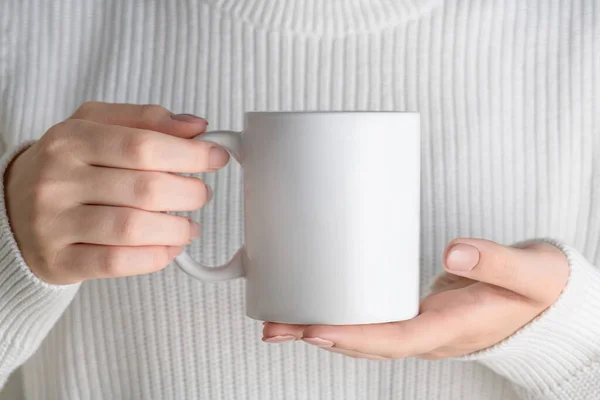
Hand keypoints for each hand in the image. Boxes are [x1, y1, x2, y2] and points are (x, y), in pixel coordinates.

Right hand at [5, 102, 228, 284]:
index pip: (143, 145)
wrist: (12, 208)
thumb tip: (195, 127)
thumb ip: (145, 120)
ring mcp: (54, 224)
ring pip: (134, 228)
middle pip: (145, 189)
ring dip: (177, 229)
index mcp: (70, 139)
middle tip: (200, 194)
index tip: (217, 157)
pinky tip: (169, 248)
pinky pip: (117, 262)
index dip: (190, 153)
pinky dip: (155, 257)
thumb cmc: (68, 165)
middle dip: (189, 193)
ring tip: (189, 225)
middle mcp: (57, 180)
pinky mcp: (58, 261)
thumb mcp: (96, 126)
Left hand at [263, 239, 568, 359]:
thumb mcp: (529, 273)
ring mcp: (419, 326)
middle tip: (274, 327)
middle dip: (319, 337)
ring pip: (364, 335)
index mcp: (453, 328)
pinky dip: (340, 316)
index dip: (354, 337)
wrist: (541, 299)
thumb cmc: (536, 288)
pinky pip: (371, 320)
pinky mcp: (414, 312)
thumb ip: (495, 261)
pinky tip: (314, 306)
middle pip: (366, 343)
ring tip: (278, 321)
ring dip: (320, 329)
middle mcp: (429, 334)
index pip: (396, 339)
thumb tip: (453, 252)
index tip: (315, 330)